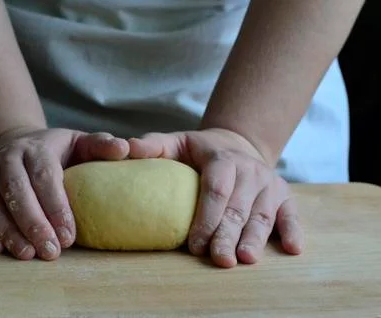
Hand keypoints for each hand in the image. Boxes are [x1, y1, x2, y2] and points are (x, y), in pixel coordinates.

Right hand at [0, 128, 128, 259]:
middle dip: (34, 224)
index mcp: (37, 148)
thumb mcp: (78, 142)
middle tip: (51, 252)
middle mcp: (7, 158)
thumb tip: (125, 150)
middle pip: (17, 191)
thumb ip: (101, 146)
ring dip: (8, 231)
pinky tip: (0, 249)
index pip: (46, 177)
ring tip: (27, 254)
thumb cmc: (53, 150)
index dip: (57, 208)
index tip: (69, 236)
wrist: (10, 143)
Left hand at [129, 128, 303, 267]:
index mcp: (223, 159)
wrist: (237, 144)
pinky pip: (292, 214)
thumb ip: (153, 146)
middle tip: (219, 259)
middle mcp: (250, 171)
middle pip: (238, 207)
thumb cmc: (200, 151)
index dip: (206, 217)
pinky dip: (292, 230)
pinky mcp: (284, 196)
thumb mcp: (177, 142)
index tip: (194, 244)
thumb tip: (127, 149)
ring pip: (262, 215)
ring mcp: (269, 184)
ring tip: (245, 259)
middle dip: (227, 235)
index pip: (215, 189)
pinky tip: (291, 249)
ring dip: (254, 238)